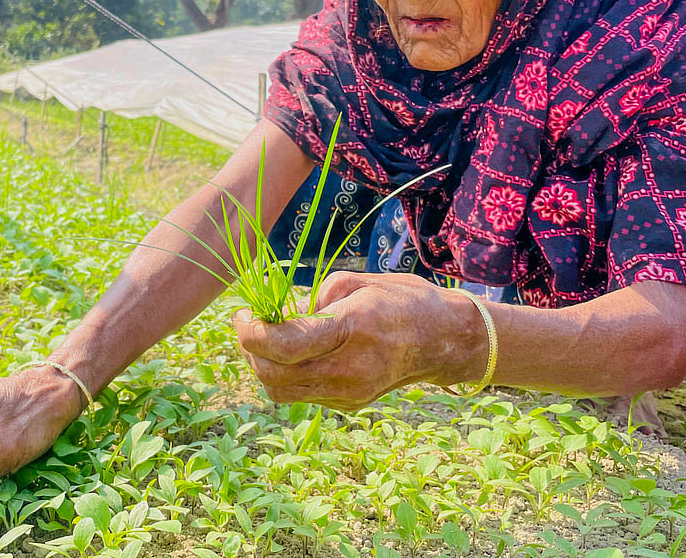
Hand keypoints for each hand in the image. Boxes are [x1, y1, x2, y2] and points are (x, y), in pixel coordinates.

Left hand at [232, 272, 484, 410]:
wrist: (445, 340)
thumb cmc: (403, 300)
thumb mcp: (359, 282)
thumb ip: (314, 298)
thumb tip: (282, 315)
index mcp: (353, 330)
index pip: (284, 345)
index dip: (250, 333)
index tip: (240, 315)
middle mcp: (350, 369)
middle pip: (274, 375)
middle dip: (250, 350)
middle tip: (247, 324)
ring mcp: (350, 393)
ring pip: (282, 391)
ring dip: (264, 366)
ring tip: (268, 338)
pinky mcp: (350, 404)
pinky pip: (302, 395)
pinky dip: (286, 375)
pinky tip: (295, 352)